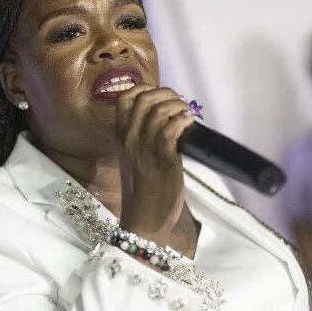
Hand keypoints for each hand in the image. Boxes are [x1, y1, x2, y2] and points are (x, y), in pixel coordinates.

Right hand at [115, 85, 194, 248]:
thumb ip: (144, 139)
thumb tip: (167, 120)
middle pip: (143, 98)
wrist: (144, 221)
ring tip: (187, 114)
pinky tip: (190, 123)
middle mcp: (129, 140)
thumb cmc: (143, 193)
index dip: (143, 88)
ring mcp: (144, 149)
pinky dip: (184, 120)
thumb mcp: (135, 160)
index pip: (124, 99)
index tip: (160, 95)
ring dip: (179, 106)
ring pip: (159, 111)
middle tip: (179, 103)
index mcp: (120, 138)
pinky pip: (172, 129)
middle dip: (166, 94)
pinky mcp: (163, 160)